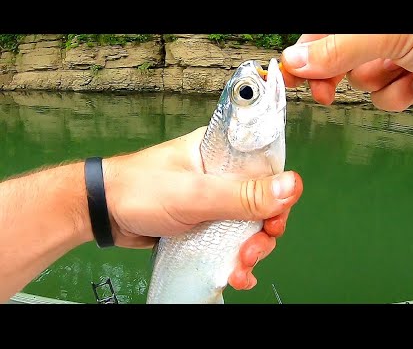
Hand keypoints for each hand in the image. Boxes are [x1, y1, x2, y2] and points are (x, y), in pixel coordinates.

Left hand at [102, 127, 302, 289]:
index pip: (268, 168)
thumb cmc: (142, 190)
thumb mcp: (195, 194)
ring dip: (251, 251)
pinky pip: (230, 239)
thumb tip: (292, 186)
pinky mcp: (205, 221)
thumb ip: (242, 194)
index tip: (274, 220)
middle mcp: (223, 174)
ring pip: (249, 225)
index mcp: (224, 152)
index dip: (279, 195)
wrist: (104, 212)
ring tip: (239, 270)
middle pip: (263, 202)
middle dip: (264, 232)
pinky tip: (236, 274)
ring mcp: (214, 199)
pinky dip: (236, 258)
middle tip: (252, 252)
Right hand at [281, 34, 412, 110]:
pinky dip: (398, 96)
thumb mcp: (389, 34)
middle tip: (325, 93)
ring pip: (362, 82)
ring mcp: (395, 57)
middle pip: (336, 60)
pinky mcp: (409, 81)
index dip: (302, 55)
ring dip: (379, 83)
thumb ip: (338, 48)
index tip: (287, 76)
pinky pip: (385, 97)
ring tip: (403, 72)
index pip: (321, 34)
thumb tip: (295, 60)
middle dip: (333, 77)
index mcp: (368, 21)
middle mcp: (379, 36)